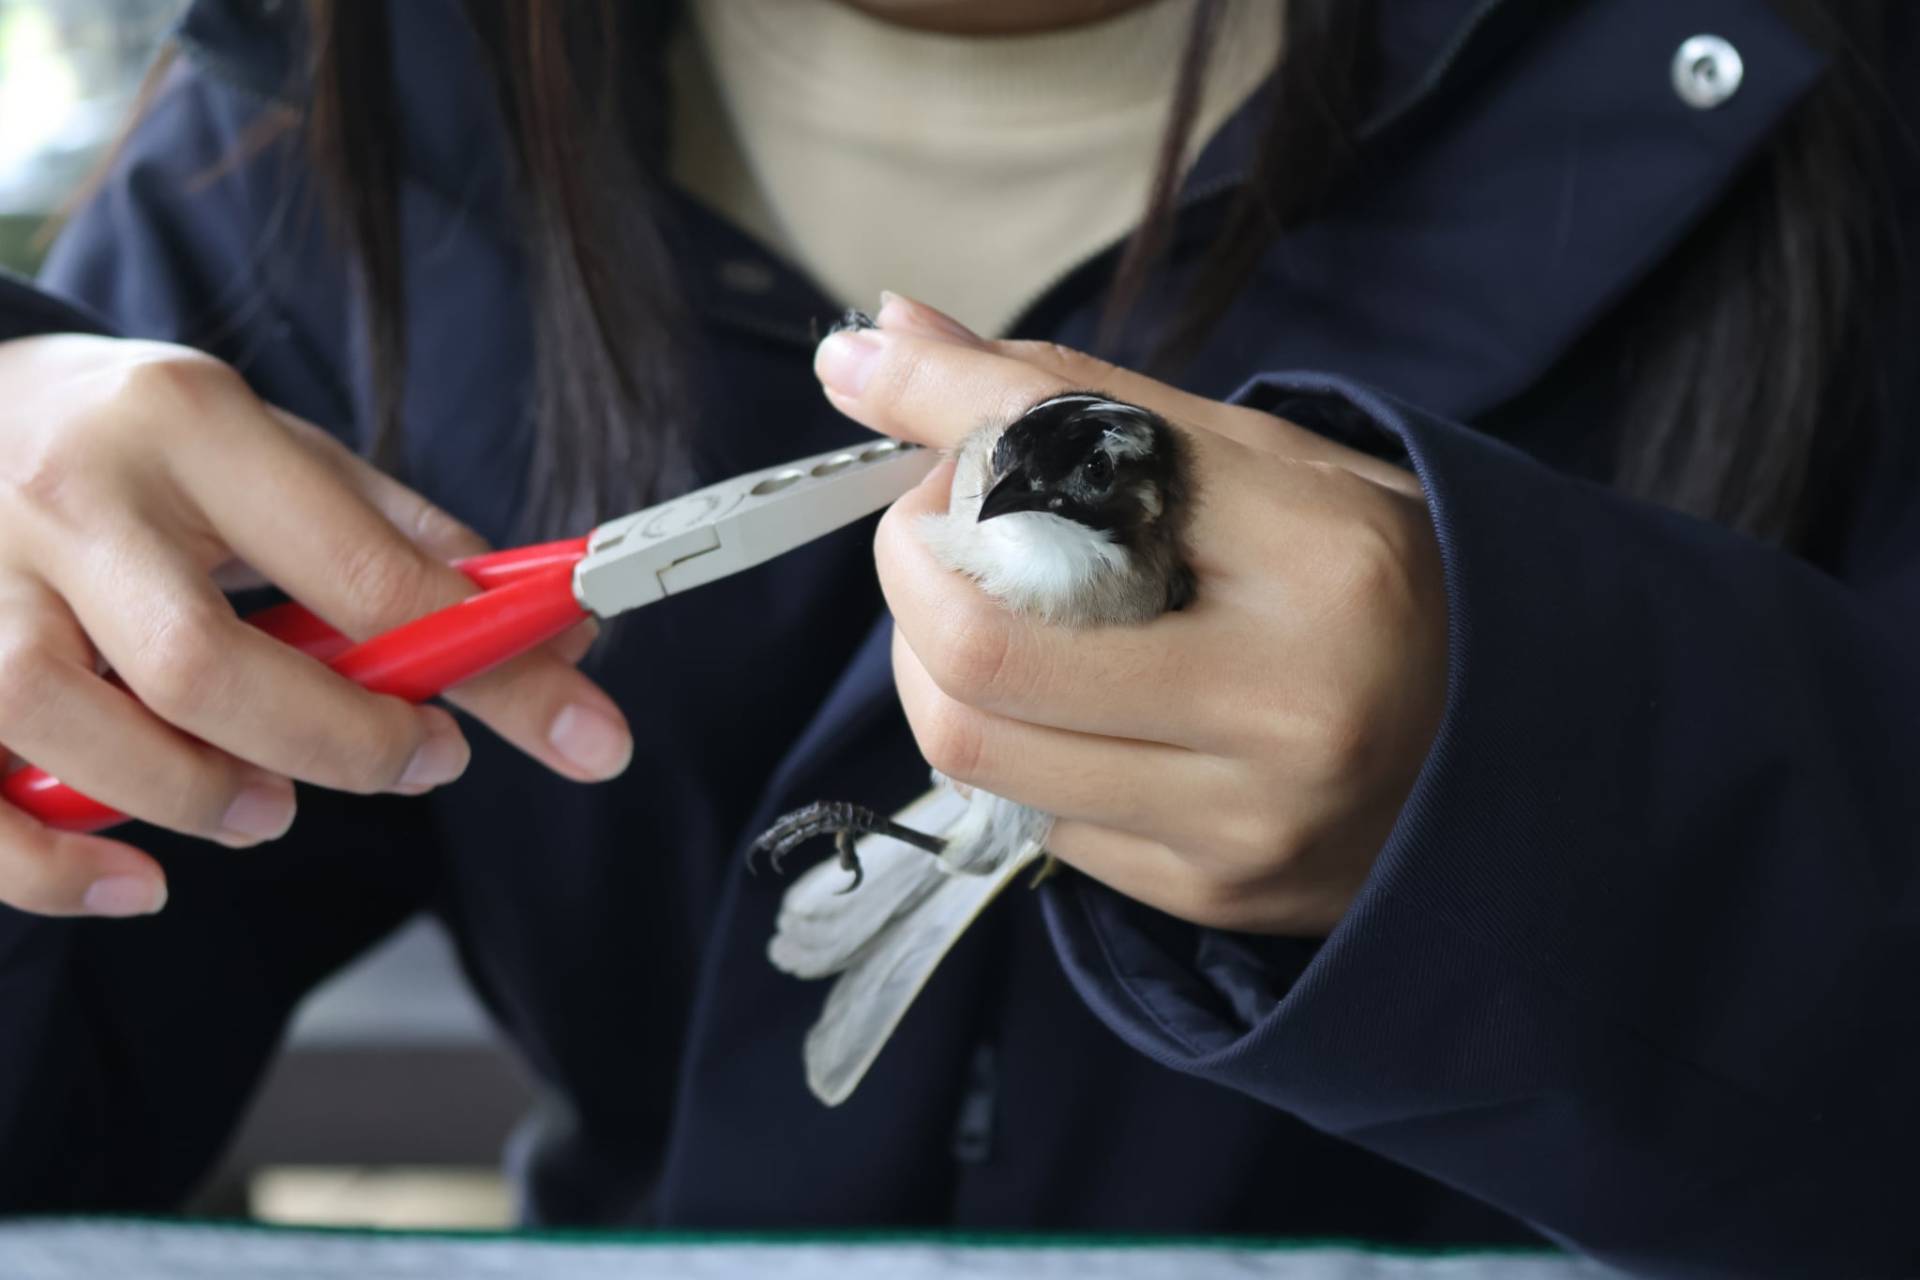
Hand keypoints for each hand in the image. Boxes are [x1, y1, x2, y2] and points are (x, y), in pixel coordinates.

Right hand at [0, 335, 631, 917]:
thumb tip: (557, 631)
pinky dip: (55, 870)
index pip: (360, 569)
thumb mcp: (273, 445)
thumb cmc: (136, 439)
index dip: (479, 666)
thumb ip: (403, 536)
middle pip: (207, 667)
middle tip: (419, 763)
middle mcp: (71, 500)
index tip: (575, 730)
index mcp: (189, 425)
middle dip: (343, 745)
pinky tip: (134, 884)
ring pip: (75, 729)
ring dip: (200, 799)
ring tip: (269, 809)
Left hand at [816, 296, 1447, 934]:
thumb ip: (1069, 397)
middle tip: (945, 534)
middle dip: (913, 576)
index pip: (1054, 495)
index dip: (944, 456)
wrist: (1519, 744)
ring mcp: (1247, 824)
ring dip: (939, 667)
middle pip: (977, 653)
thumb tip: (872, 338)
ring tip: (996, 613)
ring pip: (976, 752)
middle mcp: (1288, 709)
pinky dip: (1017, 746)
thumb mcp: (1262, 460)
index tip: (910, 422)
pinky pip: (1035, 819)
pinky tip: (1075, 705)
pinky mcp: (1212, 897)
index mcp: (1322, 558)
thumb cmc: (1383, 578)